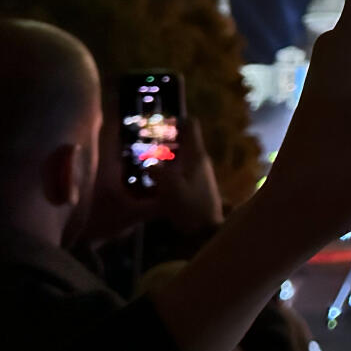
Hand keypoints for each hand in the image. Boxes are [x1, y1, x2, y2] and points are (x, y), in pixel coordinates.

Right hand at [147, 118, 223, 235]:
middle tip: (144, 142)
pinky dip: (168, 168)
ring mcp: (199, 172)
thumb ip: (157, 171)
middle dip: (165, 137)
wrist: (206, 231)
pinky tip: (154, 177)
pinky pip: (180, 168)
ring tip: (144, 158)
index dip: (175, 119)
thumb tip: (148, 162)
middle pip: (184, 138)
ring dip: (165, 154)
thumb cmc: (191, 207)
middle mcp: (199, 159)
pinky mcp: (196, 184)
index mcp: (196, 155)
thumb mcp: (170, 188)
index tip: (156, 123)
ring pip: (181, 154)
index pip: (190, 125)